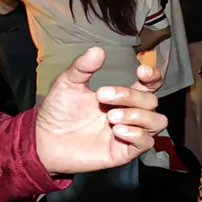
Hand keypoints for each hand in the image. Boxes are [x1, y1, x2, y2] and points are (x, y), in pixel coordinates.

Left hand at [35, 47, 166, 174]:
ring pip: (157, 122)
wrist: (44, 140)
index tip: (141, 70)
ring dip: (138, 116)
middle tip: (102, 96)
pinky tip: (116, 130)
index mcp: (122, 96)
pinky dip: (136, 134)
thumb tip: (98, 50)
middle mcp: (130, 114)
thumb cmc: (59, 112)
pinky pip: (146, 143)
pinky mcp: (124, 152)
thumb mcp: (68, 84)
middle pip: (151, 101)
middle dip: (130, 96)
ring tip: (111, 117)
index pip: (150, 85)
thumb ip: (83, 67)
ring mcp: (129, 133)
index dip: (153, 76)